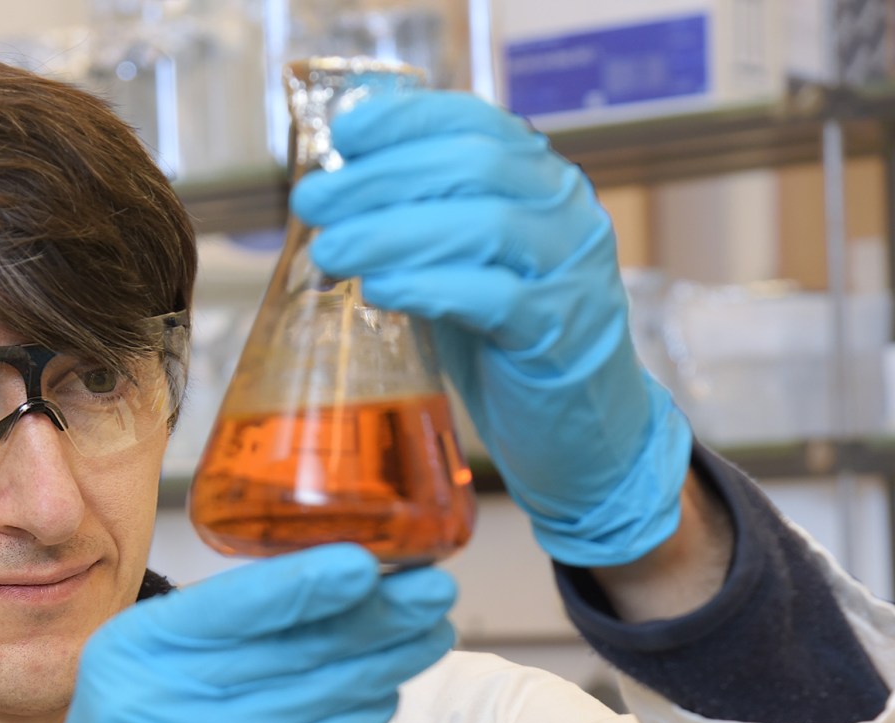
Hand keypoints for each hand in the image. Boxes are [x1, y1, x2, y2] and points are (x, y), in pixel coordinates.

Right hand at [4, 544, 455, 722]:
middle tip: (432, 591)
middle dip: (368, 617)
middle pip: (278, 648)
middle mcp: (144, 694)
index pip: (230, 602)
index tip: (370, 561)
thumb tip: (330, 593)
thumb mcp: (150, 681)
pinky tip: (386, 699)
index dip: (305, 581)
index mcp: (130, 645)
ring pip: (300, 699)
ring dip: (376, 666)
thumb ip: (222, 641)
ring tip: (428, 638)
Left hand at [290, 90, 692, 566]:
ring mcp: (571, 270)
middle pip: (471, 165)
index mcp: (540, 181)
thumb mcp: (462, 264)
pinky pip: (494, 297)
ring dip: (392, 232)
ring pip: (483, 226)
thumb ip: (420, 224)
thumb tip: (335, 190)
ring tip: (332, 250)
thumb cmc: (508, 339)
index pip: (475, 122)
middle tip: (314, 201)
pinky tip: (379, 290)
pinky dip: (428, 287)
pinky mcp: (562, 331)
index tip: (344, 132)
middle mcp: (565, 212)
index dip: (406, 120)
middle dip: (380, 178)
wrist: (582, 428)